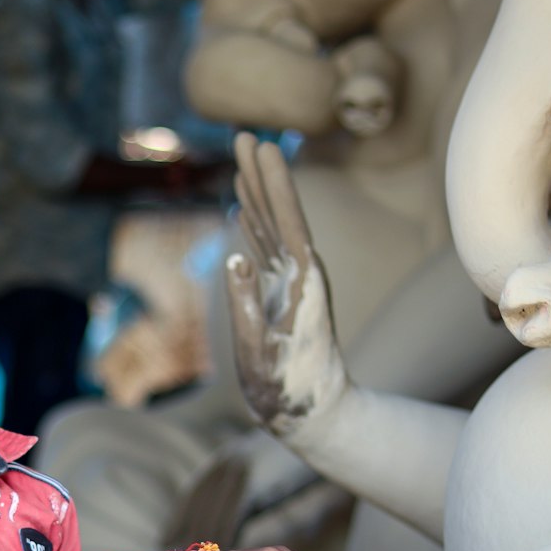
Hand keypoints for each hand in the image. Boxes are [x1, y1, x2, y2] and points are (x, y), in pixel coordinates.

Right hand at [226, 133, 347, 435]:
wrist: (315, 415)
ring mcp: (292, 284)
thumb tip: (235, 257)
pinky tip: (243, 209)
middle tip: (246, 135)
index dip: (276, 184)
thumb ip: (246, 306)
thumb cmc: (287, 390)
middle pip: (281, 213)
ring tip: (242, 161)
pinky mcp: (283, 295)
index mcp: (301, 284)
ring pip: (272, 227)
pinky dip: (254, 225)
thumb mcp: (259, 352)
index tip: (266, 147)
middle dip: (263, 174)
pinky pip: (266, 250)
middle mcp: (301, 276)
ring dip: (258, 194)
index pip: (287, 222)